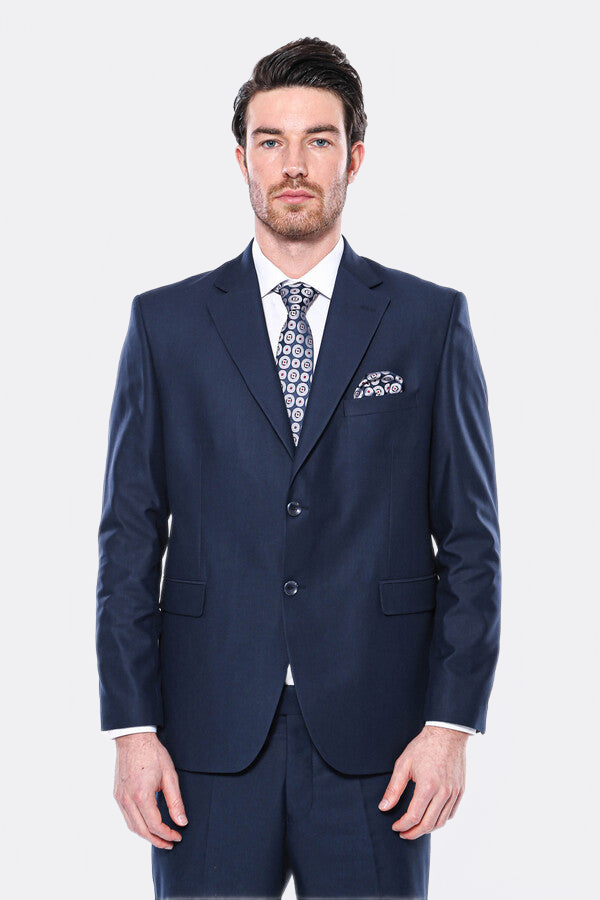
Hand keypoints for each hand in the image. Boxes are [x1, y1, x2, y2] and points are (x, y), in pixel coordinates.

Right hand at [113, 732, 187, 848]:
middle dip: (157, 841)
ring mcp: (120, 798)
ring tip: (160, 837)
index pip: (155, 826)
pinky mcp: (117, 794)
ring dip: (146, 835)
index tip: (178, 836)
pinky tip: (147, 824)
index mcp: (142, 796)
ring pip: (132, 826)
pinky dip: (137, 825)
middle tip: (170, 843)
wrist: (133, 738)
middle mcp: (128, 800)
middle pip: (142, 831)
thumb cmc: (153, 753)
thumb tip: (182, 822)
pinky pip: (126, 816)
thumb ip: (175, 801)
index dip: (168, 834)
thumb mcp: (170, 775)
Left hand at [378, 724, 467, 839]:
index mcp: (428, 786)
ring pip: (441, 822)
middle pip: (428, 824)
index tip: (395, 826)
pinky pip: (451, 813)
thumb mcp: (403, 764)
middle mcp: (443, 793)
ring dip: (427, 829)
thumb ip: (394, 788)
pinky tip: (430, 817)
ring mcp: (454, 793)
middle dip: (413, 833)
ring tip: (415, 828)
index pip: (414, 816)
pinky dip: (440, 820)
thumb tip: (384, 807)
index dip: (403, 825)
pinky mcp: (460, 790)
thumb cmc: (423, 746)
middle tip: (403, 833)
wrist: (447, 734)